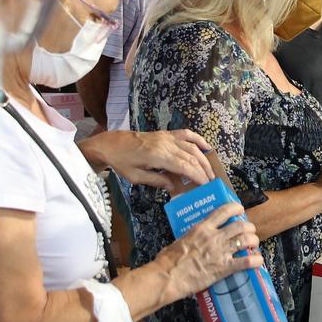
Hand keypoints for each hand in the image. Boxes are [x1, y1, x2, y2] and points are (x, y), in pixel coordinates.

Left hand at [89, 127, 213, 188]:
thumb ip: (156, 181)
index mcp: (157, 156)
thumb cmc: (121, 162)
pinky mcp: (165, 133)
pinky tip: (206, 147)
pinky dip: (197, 139)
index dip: (197, 176)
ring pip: (191, 146)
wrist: (110, 144)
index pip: (184, 166)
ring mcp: (166, 137)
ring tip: (210, 171)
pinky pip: (185, 134)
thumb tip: (173, 187)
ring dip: (203, 158)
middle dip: (203, 170)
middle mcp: (165, 144)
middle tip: (211, 182)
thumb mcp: (135, 177)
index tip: (206, 185)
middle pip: (191, 157)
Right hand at [161, 201, 264, 300]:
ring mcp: (220, 252)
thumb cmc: (169, 260)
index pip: (224, 211)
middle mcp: (214, 237)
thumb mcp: (181, 240)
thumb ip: (192, 237)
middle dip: (249, 227)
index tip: (240, 209)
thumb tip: (195, 238)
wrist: (169, 276)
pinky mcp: (224, 268)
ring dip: (253, 241)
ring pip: (246, 240)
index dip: (236, 208)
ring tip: (254, 244)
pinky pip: (246, 262)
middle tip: (249, 231)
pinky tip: (258, 261)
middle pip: (240, 226)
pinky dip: (256, 261)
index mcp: (202, 228)